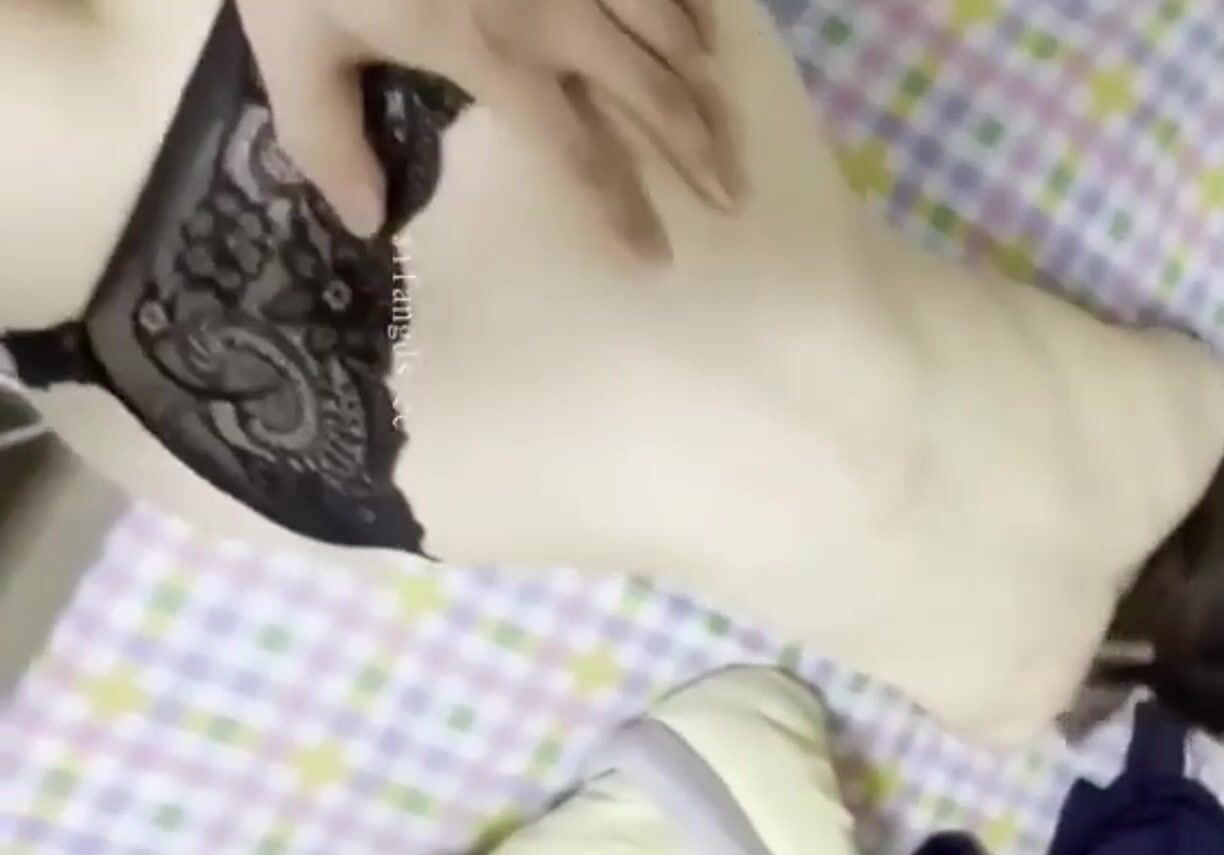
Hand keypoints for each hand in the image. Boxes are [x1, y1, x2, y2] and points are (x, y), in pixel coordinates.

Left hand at [237, 0, 743, 258]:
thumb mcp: (291, 40)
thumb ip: (325, 137)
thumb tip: (364, 222)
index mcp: (492, 52)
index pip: (579, 156)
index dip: (624, 214)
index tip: (658, 260)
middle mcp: (558, 11)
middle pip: (653, 96)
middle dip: (700, 154)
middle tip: (732, 200)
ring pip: (674, 28)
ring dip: (708, 87)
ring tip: (729, 131)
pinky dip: (699, 4)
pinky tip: (713, 32)